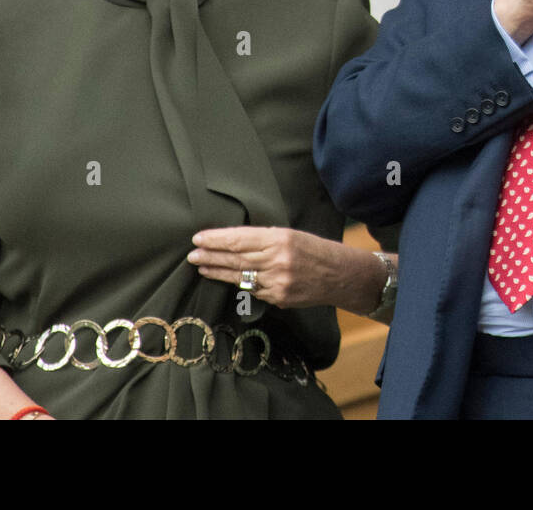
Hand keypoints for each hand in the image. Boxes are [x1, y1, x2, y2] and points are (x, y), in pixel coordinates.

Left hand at [189, 226, 378, 310]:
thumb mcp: (291, 234)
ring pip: (240, 276)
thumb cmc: (314, 249)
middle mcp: (277, 260)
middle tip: (192, 254)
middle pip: (236, 258)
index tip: (199, 238)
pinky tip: (225, 278)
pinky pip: (253, 290)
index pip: (240, 239)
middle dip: (211, 256)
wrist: (340, 275)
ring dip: (217, 272)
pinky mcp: (279, 298)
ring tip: (201, 266)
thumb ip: (264, 239)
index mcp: (280, 238)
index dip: (217, 239)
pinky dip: (238, 283)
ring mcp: (278, 282)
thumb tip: (232, 242)